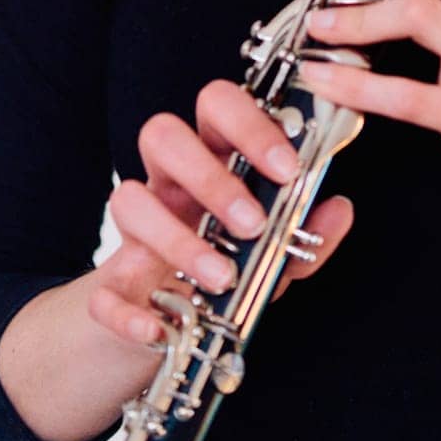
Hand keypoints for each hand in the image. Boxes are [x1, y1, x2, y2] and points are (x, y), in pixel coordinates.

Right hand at [88, 79, 353, 344]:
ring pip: (128, 196)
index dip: (249, 125)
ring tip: (221, 275)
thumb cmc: (231, 271)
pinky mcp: (111, 284)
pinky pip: (102, 288)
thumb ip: (307, 234)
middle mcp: (169, 183)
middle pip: (164, 134)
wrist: (173, 334)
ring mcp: (135, 229)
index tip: (286, 168)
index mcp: (212, 159)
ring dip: (176, 237)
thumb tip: (338, 208)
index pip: (218, 106)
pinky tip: (159, 326)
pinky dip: (127, 311)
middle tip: (251, 221)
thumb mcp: (276, 256)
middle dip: (208, 174)